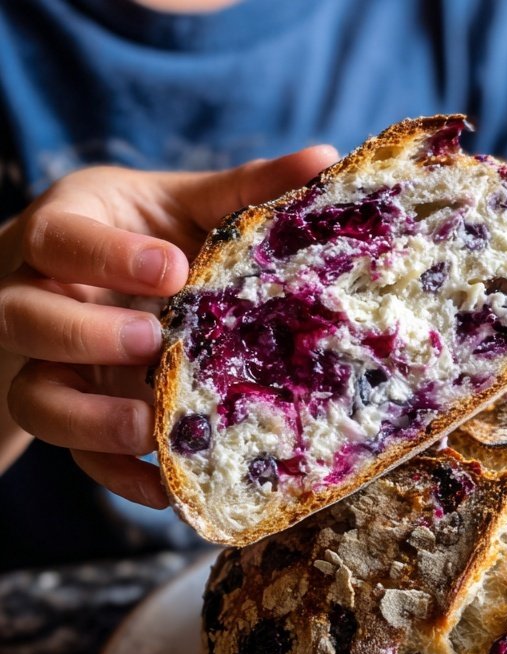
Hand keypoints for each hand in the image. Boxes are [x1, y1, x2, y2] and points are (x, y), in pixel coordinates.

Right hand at [0, 146, 338, 505]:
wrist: (94, 285)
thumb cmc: (146, 238)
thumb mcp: (184, 207)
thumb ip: (244, 191)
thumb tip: (325, 160)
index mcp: (66, 235)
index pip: (61, 239)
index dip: (108, 256)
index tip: (171, 268)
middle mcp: (38, 298)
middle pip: (27, 318)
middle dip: (87, 335)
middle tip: (153, 343)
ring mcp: (47, 364)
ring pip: (36, 396)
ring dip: (90, 418)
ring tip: (151, 426)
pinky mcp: (68, 414)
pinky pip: (73, 455)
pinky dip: (116, 475)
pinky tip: (165, 488)